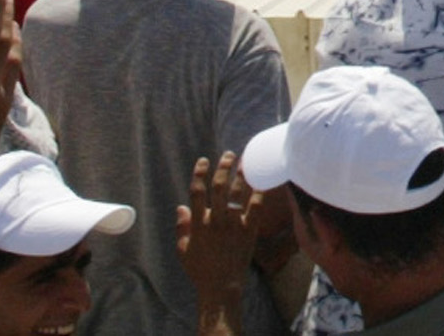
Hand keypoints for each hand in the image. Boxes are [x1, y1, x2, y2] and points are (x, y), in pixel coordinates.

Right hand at [176, 154, 259, 305]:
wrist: (221, 288)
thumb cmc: (199, 270)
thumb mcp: (183, 250)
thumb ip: (182, 227)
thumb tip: (181, 207)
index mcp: (199, 224)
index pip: (197, 192)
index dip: (199, 173)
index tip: (203, 161)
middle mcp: (216, 221)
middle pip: (219, 188)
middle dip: (223, 168)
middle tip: (228, 155)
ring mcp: (233, 226)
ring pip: (237, 195)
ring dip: (241, 176)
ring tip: (245, 162)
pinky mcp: (248, 232)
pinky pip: (255, 209)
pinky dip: (259, 193)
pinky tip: (262, 181)